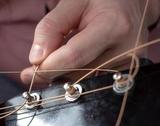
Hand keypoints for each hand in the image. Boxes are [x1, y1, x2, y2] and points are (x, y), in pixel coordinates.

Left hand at [21, 0, 159, 82]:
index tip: (28, 72)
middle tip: (33, 70)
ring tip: (55, 60)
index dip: (47, 67)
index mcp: (114, 26)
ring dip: (62, 75)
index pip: (73, 56)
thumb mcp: (72, 2)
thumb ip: (51, 27)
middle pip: (77, 74)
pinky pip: (91, 82)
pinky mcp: (125, 74)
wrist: (131, 5)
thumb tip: (36, 59)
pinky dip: (75, 76)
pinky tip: (69, 65)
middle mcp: (126, 50)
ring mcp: (128, 66)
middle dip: (51, 73)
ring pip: (82, 82)